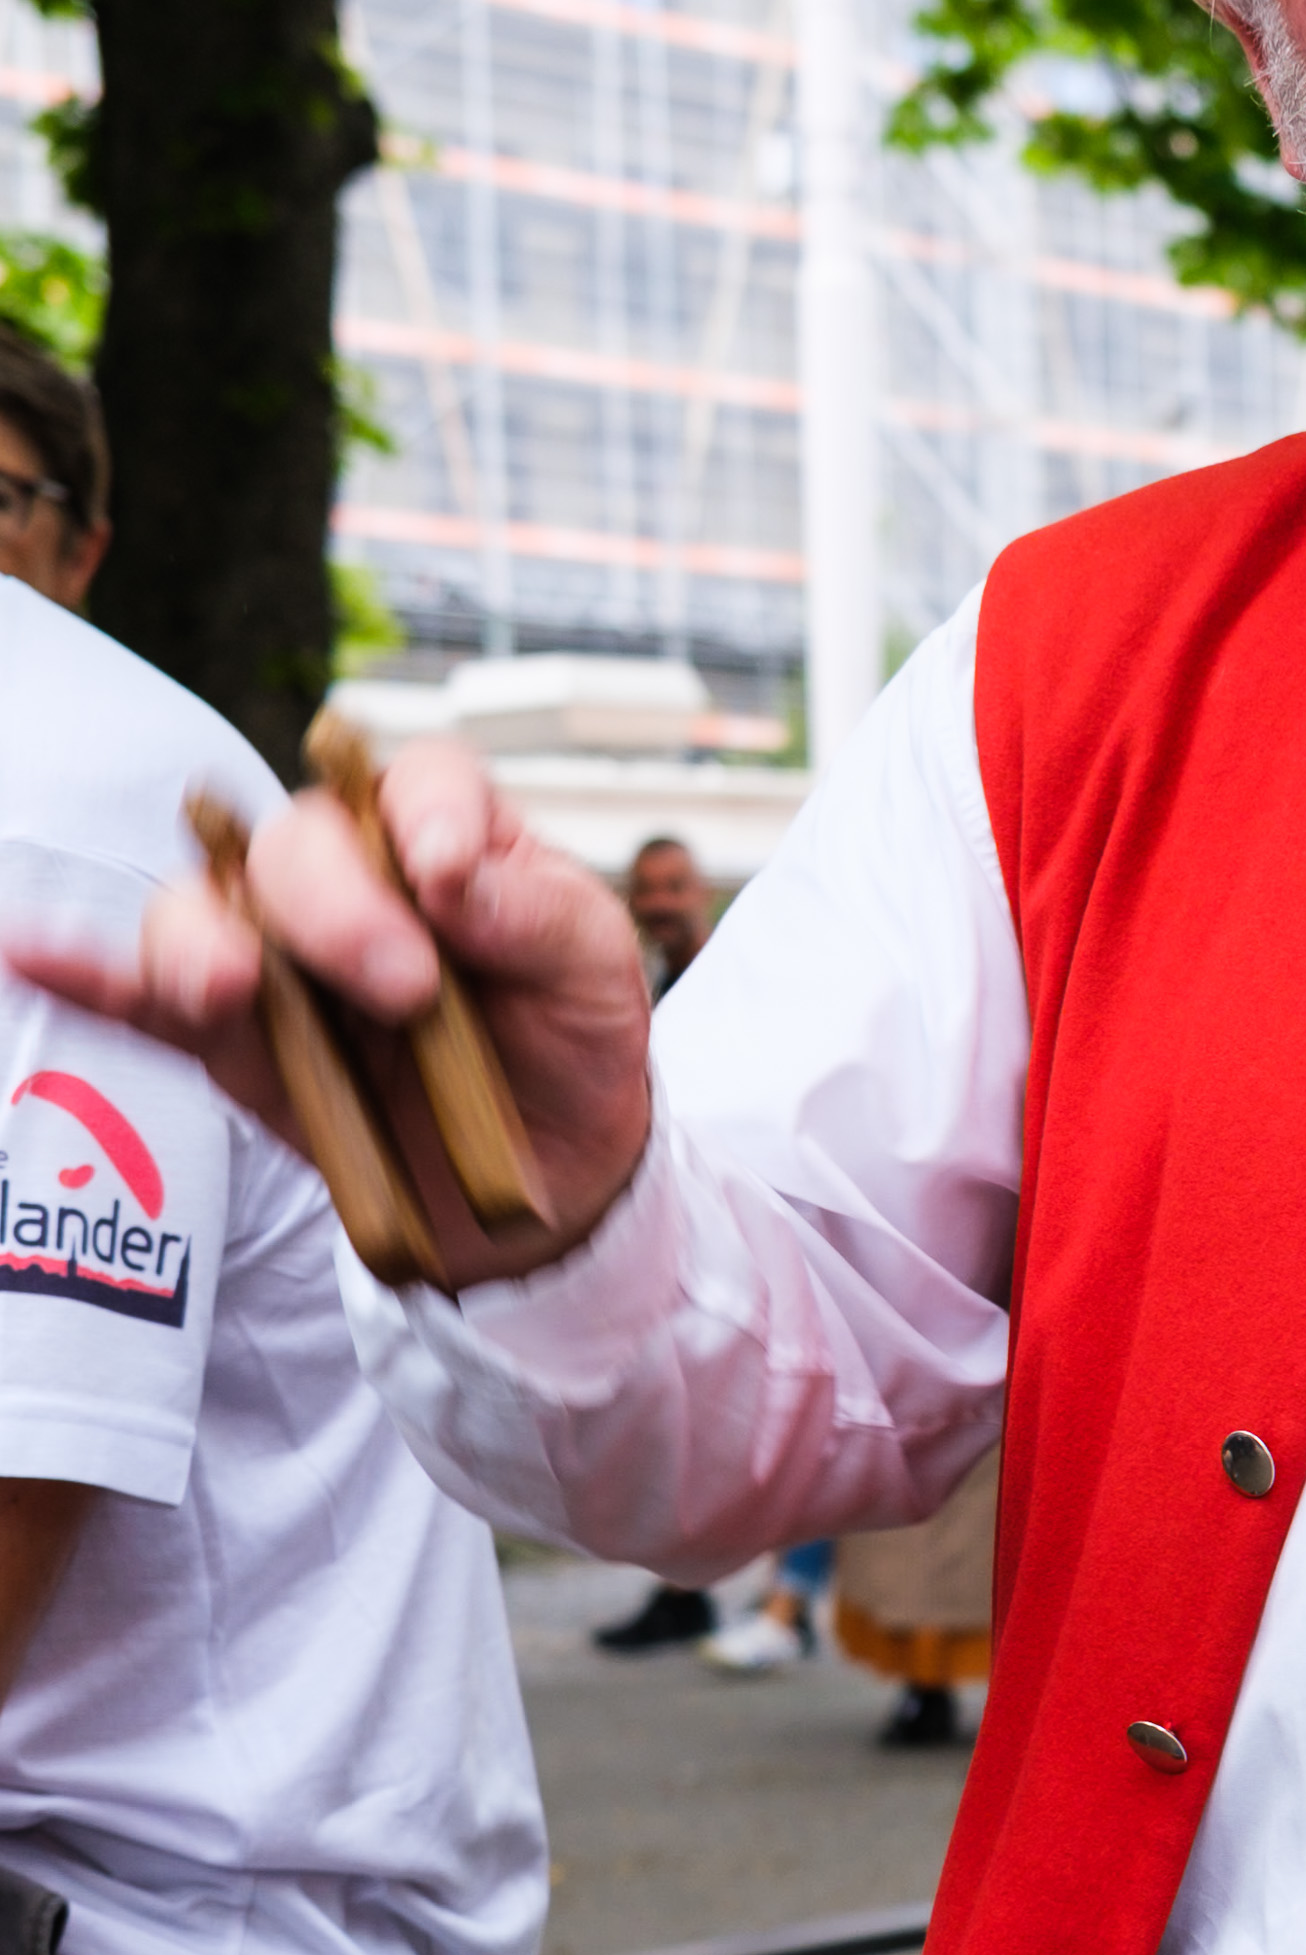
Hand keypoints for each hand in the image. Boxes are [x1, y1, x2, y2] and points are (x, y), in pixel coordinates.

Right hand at [1, 741, 654, 1288]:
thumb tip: (450, 869)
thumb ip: (539, 913)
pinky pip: (140, 999)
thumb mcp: (598, 970)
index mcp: (442, 835)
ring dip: (203, 943)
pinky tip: (27, 950)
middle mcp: (346, 876)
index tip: (447, 874)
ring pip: (202, 910)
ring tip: (229, 990)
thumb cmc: (571, 1041)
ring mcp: (276, 955)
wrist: (546, 1175)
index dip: (424, 813)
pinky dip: (84, 975)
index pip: (410, 779)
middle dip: (332, 905)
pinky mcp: (230, 1040)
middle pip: (292, 841)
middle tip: (406, 990)